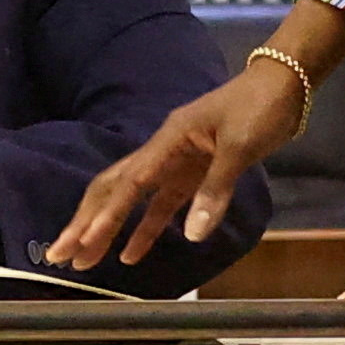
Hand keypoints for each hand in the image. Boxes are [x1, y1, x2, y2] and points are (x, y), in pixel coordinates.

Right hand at [51, 7, 336, 271]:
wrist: (283, 83)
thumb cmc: (260, 107)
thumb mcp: (241, 146)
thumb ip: (216, 190)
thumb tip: (194, 235)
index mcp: (169, 140)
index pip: (129, 183)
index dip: (106, 215)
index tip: (83, 241)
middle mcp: (163, 151)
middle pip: (114, 190)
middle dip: (87, 223)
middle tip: (61, 255)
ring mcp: (176, 163)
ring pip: (131, 201)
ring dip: (109, 230)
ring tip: (86, 261)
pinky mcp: (192, 173)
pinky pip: (160, 205)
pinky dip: (146, 229)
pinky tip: (132, 253)